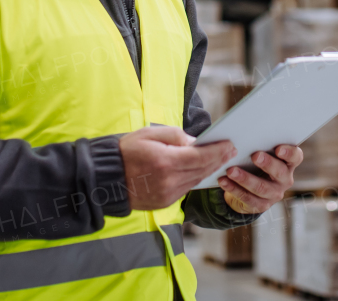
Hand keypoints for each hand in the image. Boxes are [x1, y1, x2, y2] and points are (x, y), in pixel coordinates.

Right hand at [119, 126, 235, 210]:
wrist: (107, 178)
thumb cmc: (126, 151)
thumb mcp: (148, 134)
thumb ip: (174, 136)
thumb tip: (194, 142)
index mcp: (165, 162)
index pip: (200, 157)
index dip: (217, 151)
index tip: (229, 145)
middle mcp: (169, 181)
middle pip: (201, 170)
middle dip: (217, 159)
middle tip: (230, 151)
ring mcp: (167, 195)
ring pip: (195, 181)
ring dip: (209, 170)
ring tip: (219, 160)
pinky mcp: (164, 203)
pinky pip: (185, 189)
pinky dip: (194, 179)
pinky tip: (201, 171)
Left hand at [218, 144, 302, 214]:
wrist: (250, 189)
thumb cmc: (256, 164)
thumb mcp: (261, 154)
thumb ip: (259, 146)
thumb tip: (245, 133)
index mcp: (288, 163)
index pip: (296, 157)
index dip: (289, 153)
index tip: (278, 148)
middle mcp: (284, 179)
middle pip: (280, 172)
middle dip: (267, 163)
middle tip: (255, 155)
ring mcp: (274, 194)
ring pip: (261, 187)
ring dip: (245, 178)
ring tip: (231, 170)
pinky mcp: (261, 205)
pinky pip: (247, 198)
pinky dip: (234, 189)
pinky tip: (224, 181)